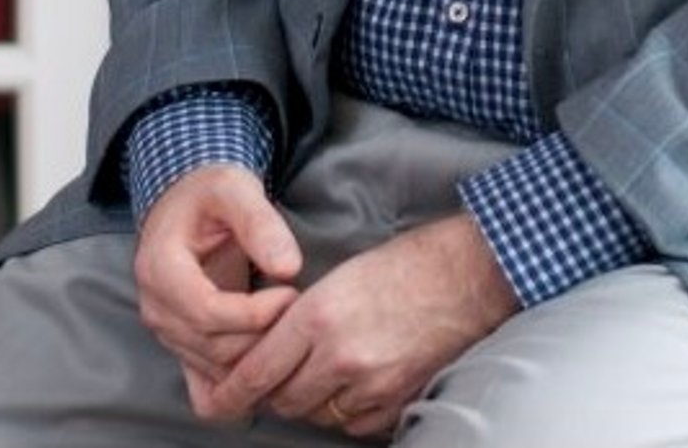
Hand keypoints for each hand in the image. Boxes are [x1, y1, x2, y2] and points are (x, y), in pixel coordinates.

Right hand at [133, 164, 302, 414]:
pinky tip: (269, 355)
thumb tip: (289, 267)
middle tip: (299, 310)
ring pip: (212, 367)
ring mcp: (165, 330)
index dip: (254, 313)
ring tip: (290, 324)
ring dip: (256, 356)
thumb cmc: (210, 192)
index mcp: (160, 268)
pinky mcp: (181, 342)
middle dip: (261, 336)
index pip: (206, 312)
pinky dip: (239, 378)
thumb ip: (261, 224)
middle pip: (211, 346)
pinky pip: (206, 379)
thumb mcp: (236, 189)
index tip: (291, 294)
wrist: (187, 203)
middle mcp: (156, 307)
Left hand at [197, 211, 519, 436]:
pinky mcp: (395, 402)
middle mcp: (340, 355)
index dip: (229, 392)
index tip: (215, 400)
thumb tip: (271, 351)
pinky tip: (356, 382)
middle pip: (282, 399)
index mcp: (320, 315)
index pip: (255, 372)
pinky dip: (345, 410)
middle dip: (274, 390)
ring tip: (323, 371)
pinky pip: (352, 424)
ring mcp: (370, 384)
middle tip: (281, 372)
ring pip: (315, 414)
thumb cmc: (408, 263)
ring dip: (310, 400)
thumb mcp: (343, 275)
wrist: (471, 275)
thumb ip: (303, 316)